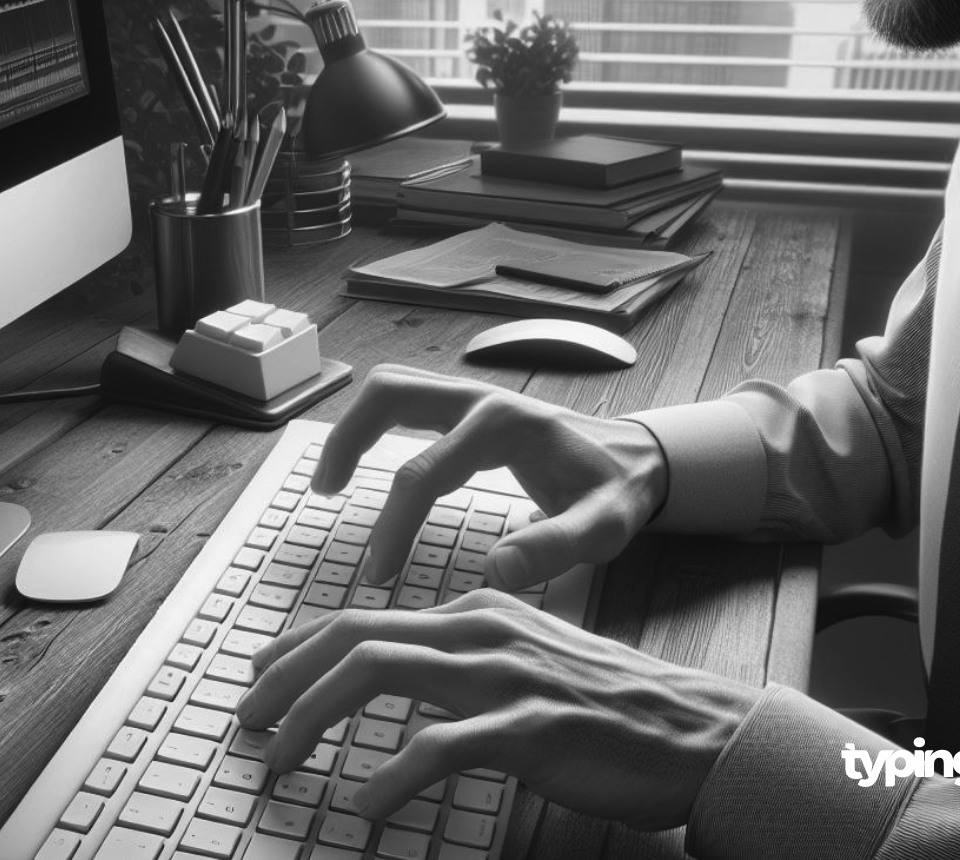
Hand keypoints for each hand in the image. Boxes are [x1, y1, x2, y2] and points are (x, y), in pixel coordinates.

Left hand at [236, 590, 757, 829]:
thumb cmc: (605, 703)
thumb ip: (461, 661)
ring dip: (314, 716)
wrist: (693, 727)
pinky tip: (366, 804)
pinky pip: (443, 744)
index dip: (298, 648)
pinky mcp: (532, 727)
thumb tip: (395, 674)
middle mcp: (482, 630)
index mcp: (477, 612)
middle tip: (246, 720)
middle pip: (355, 636)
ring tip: (280, 761)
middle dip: (286, 677)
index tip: (259, 677)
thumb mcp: (525, 661)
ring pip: (381, 672)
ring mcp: (506, 675)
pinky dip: (393, 774)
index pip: (363, 618)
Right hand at [311, 364, 668, 589]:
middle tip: (325, 494)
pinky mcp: (470, 405)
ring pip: (392, 386)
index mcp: (506, 428)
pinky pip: (408, 398)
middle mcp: (482, 399)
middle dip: (347, 440)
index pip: (425, 473)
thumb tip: (498, 569)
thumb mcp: (602, 529)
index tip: (379, 573)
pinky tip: (365, 462)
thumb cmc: (616, 493)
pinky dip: (375, 423)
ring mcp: (474, 395)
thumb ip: (556, 548)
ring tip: (330, 482)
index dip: (393, 524)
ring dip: (353, 426)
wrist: (635, 457)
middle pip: (390, 394)